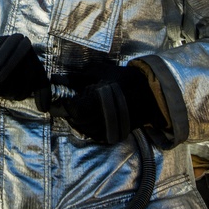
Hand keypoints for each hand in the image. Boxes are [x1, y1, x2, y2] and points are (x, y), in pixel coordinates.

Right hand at [0, 31, 48, 100]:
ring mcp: (8, 60)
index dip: (43, 94)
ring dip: (2, 91)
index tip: (43, 107)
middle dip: (15, 92)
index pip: (40, 75)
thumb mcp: (12, 60)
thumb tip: (43, 98)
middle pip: (27, 86)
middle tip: (1, 85)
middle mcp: (20, 49)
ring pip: (14, 91)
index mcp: (25, 45)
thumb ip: (26, 73)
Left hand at [50, 63, 165, 143]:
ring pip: (86, 131)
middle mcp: (104, 117)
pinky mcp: (116, 134)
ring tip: (79, 112)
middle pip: (79, 121)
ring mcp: (110, 128)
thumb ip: (78, 77)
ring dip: (79, 123)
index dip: (66, 106)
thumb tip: (58, 78)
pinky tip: (89, 121)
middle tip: (69, 106)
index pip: (75, 109)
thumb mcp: (101, 72)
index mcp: (99, 100)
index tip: (63, 100)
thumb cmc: (124, 79)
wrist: (150, 93)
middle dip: (71, 113)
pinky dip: (89, 130)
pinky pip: (96, 136)